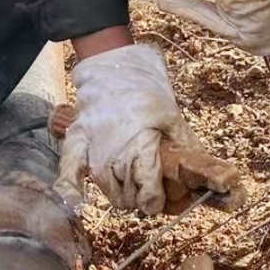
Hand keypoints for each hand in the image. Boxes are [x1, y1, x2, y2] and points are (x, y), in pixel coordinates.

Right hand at [54, 44, 197, 214]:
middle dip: (137, 199)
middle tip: (143, 192)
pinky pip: (69, 168)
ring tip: (125, 190)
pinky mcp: (77, 138)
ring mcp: (93, 146)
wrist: (115, 67)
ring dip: (116, 193)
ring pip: (104, 188)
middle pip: (126, 195)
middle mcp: (116, 151)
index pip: (148, 192)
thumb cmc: (147, 93)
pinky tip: (76, 199)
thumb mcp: (173, 117)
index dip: (155, 201)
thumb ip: (184, 147)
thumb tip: (200, 175)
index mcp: (143, 146)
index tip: (157, 200)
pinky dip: (70, 187)